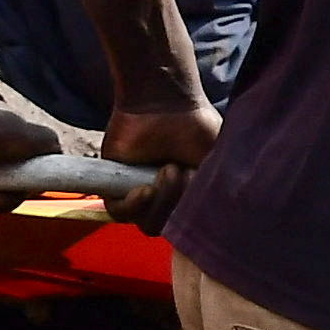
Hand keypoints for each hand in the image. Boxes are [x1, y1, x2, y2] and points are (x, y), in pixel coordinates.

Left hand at [94, 99, 219, 227]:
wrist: (164, 102)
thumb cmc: (195, 126)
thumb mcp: (215, 162)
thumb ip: (214, 194)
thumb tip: (211, 218)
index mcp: (186, 197)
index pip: (187, 225)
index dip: (193, 219)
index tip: (198, 191)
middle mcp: (162, 199)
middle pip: (167, 227)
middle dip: (175, 204)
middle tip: (178, 171)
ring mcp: (138, 194)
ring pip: (147, 223)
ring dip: (160, 202)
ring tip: (167, 170)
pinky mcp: (113, 186)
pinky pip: (120, 212)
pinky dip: (133, 205)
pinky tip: (143, 188)